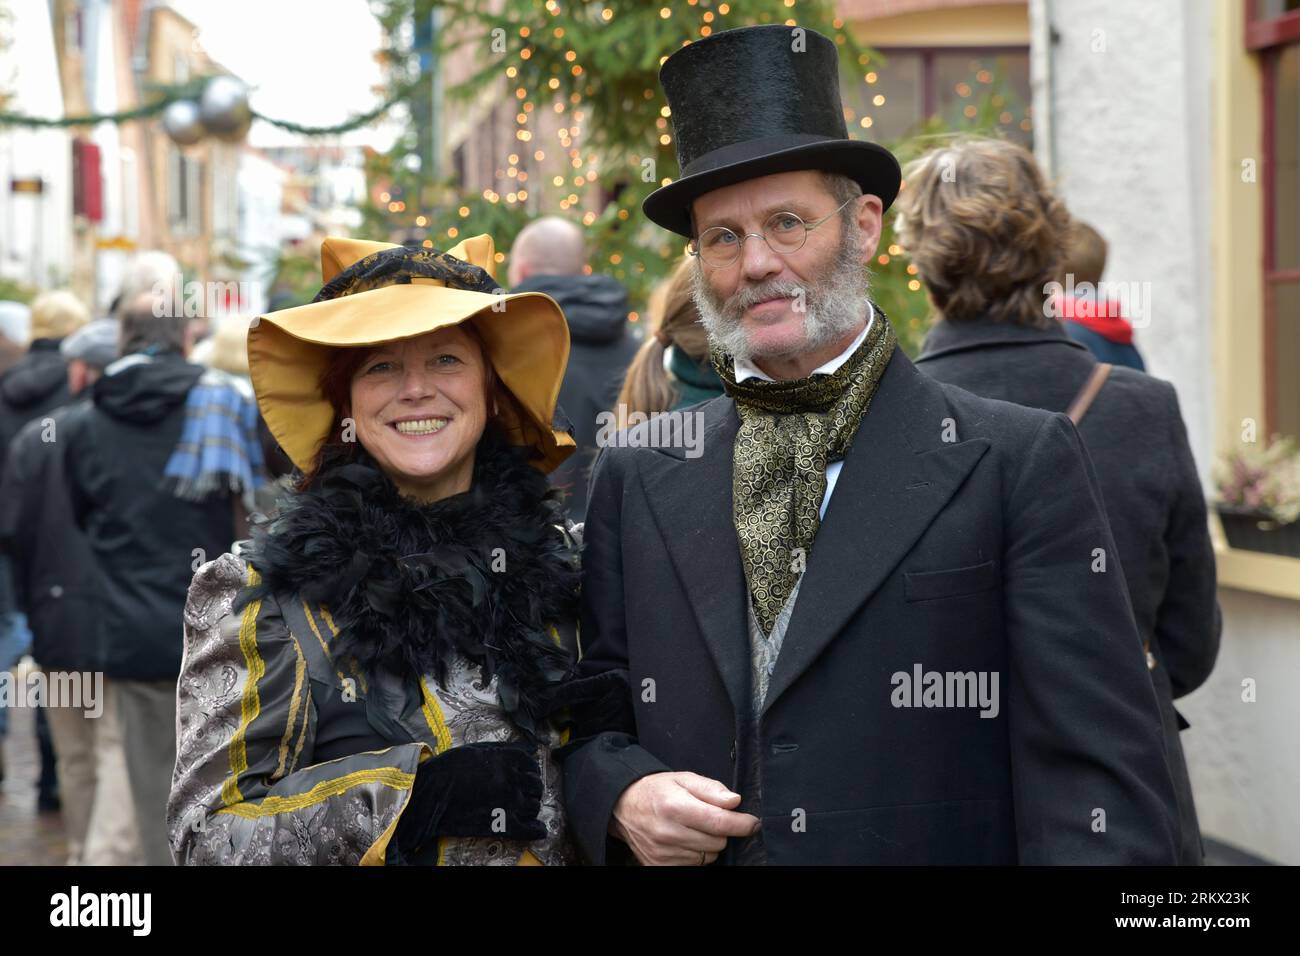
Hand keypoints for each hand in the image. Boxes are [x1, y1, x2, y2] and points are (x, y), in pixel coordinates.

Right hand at [390, 741, 544, 863]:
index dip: (530, 771)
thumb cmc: (449, 768)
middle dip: (531, 789)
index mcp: (507, 759)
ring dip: (530, 807)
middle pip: (536, 786)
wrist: (430, 794)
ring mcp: (510, 802)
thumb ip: (505, 749)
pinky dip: (537, 830)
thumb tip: (530, 749)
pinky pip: (531, 829)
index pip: (532, 764)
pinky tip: (536, 829)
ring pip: (534, 806)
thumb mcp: (478, 749)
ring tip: (520, 809)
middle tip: (522, 793)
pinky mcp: (503, 825)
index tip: (525, 775)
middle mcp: (513, 779)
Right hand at [610, 772, 758, 865]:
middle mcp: (668, 833)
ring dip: (709, 844)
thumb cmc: (657, 790)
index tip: (752, 822)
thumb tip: (735, 802)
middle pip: (717, 842)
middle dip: (722, 831)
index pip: (719, 822)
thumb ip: (711, 788)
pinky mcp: (659, 866)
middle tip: (710, 818)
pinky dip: (696, 854)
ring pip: (708, 857)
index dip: (741, 824)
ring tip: (693, 828)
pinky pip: (694, 866)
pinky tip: (685, 840)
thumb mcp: (683, 778)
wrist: (623, 807)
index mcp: (675, 806)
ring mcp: (663, 853)